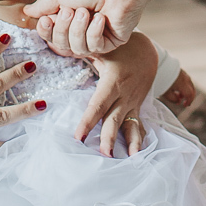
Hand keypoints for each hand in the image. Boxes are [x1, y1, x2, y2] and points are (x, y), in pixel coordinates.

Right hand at [26, 0, 179, 55]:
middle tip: (71, 10)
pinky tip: (100, 17)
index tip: (47, 20)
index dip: (47, 32)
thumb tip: (27, 12)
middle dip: (64, 29)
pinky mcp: (112, 41)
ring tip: (86, 11)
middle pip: (62, 46)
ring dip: (78, 29)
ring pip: (78, 49)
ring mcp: (97, 36)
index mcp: (68, 17)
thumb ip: (43, 6)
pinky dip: (94, 32)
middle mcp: (81, 29)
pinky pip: (95, 47)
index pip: (51, 36)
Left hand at [77, 32, 158, 155]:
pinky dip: (138, 139)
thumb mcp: (102, 49)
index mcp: (112, 82)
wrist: (148, 52)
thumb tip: (57, 47)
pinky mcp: (137, 108)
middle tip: (103, 155)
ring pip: (130, 125)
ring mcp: (132, 104)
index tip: (78, 137)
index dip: (88, 121)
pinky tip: (137, 154)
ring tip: (128, 159)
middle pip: (114, 119)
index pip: (98, 105)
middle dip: (109, 138)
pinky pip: (139, 125)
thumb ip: (81, 51)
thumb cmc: (121, 50)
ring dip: (129, 143)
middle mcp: (124, 96)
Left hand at [161, 68, 195, 108]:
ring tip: (179, 96)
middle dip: (190, 97)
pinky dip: (185, 86)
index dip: (188, 101)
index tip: (184, 105)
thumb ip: (173, 99)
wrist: (158, 66)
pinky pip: (186, 80)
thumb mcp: (166, 93)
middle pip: (192, 89)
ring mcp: (184, 73)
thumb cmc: (161, 80)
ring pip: (190, 84)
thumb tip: (178, 101)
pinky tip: (178, 89)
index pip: (190, 94)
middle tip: (185, 103)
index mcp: (183, 84)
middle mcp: (186, 78)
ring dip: (187, 91)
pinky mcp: (181, 70)